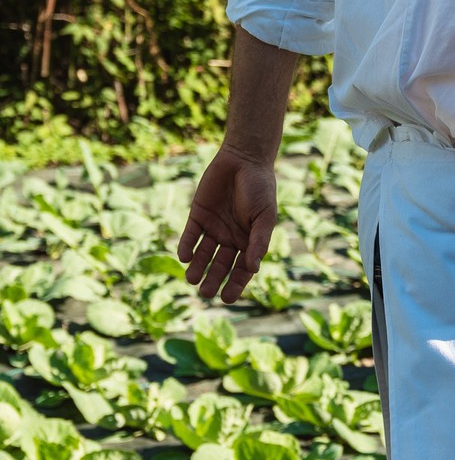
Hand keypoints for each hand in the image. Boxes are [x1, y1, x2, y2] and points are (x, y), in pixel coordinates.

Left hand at [178, 147, 278, 302]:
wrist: (243, 160)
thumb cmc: (260, 188)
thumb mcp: (264, 217)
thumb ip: (258, 242)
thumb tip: (253, 269)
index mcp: (249, 242)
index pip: (241, 270)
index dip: (235, 285)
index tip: (226, 299)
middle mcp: (230, 238)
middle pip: (220, 266)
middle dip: (213, 280)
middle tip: (205, 293)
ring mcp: (213, 228)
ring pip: (203, 254)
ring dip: (197, 268)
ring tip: (192, 279)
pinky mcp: (198, 216)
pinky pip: (190, 235)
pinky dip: (187, 247)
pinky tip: (185, 257)